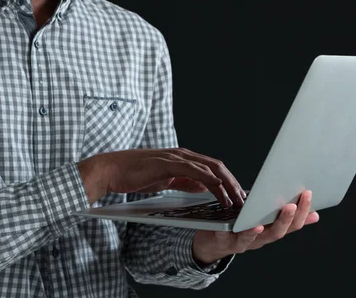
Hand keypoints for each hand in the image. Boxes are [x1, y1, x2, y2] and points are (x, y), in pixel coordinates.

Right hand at [77, 148, 246, 205]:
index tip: (238, 194)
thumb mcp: (165, 179)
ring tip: (236, 200)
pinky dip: (211, 182)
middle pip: (217, 166)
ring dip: (226, 184)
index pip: (213, 167)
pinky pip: (196, 172)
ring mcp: (176, 158)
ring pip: (211, 168)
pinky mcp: (169, 164)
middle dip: (233, 183)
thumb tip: (202, 186)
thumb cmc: (134, 175)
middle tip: (243, 199)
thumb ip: (184, 180)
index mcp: (183, 158)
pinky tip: (219, 192)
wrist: (112, 170)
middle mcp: (183, 155)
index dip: (228, 180)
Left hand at [192, 190, 319, 264]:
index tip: (309, 196)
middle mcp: (259, 239)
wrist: (211, 243)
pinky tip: (244, 225)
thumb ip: (281, 215)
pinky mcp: (223, 240)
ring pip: (258, 238)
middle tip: (294, 204)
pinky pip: (231, 237)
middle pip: (277, 232)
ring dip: (266, 227)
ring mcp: (242, 242)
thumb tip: (313, 210)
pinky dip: (240, 232)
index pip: (291, 225)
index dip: (302, 213)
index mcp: (269, 231)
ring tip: (274, 215)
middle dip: (287, 218)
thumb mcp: (262, 218)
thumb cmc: (239, 226)